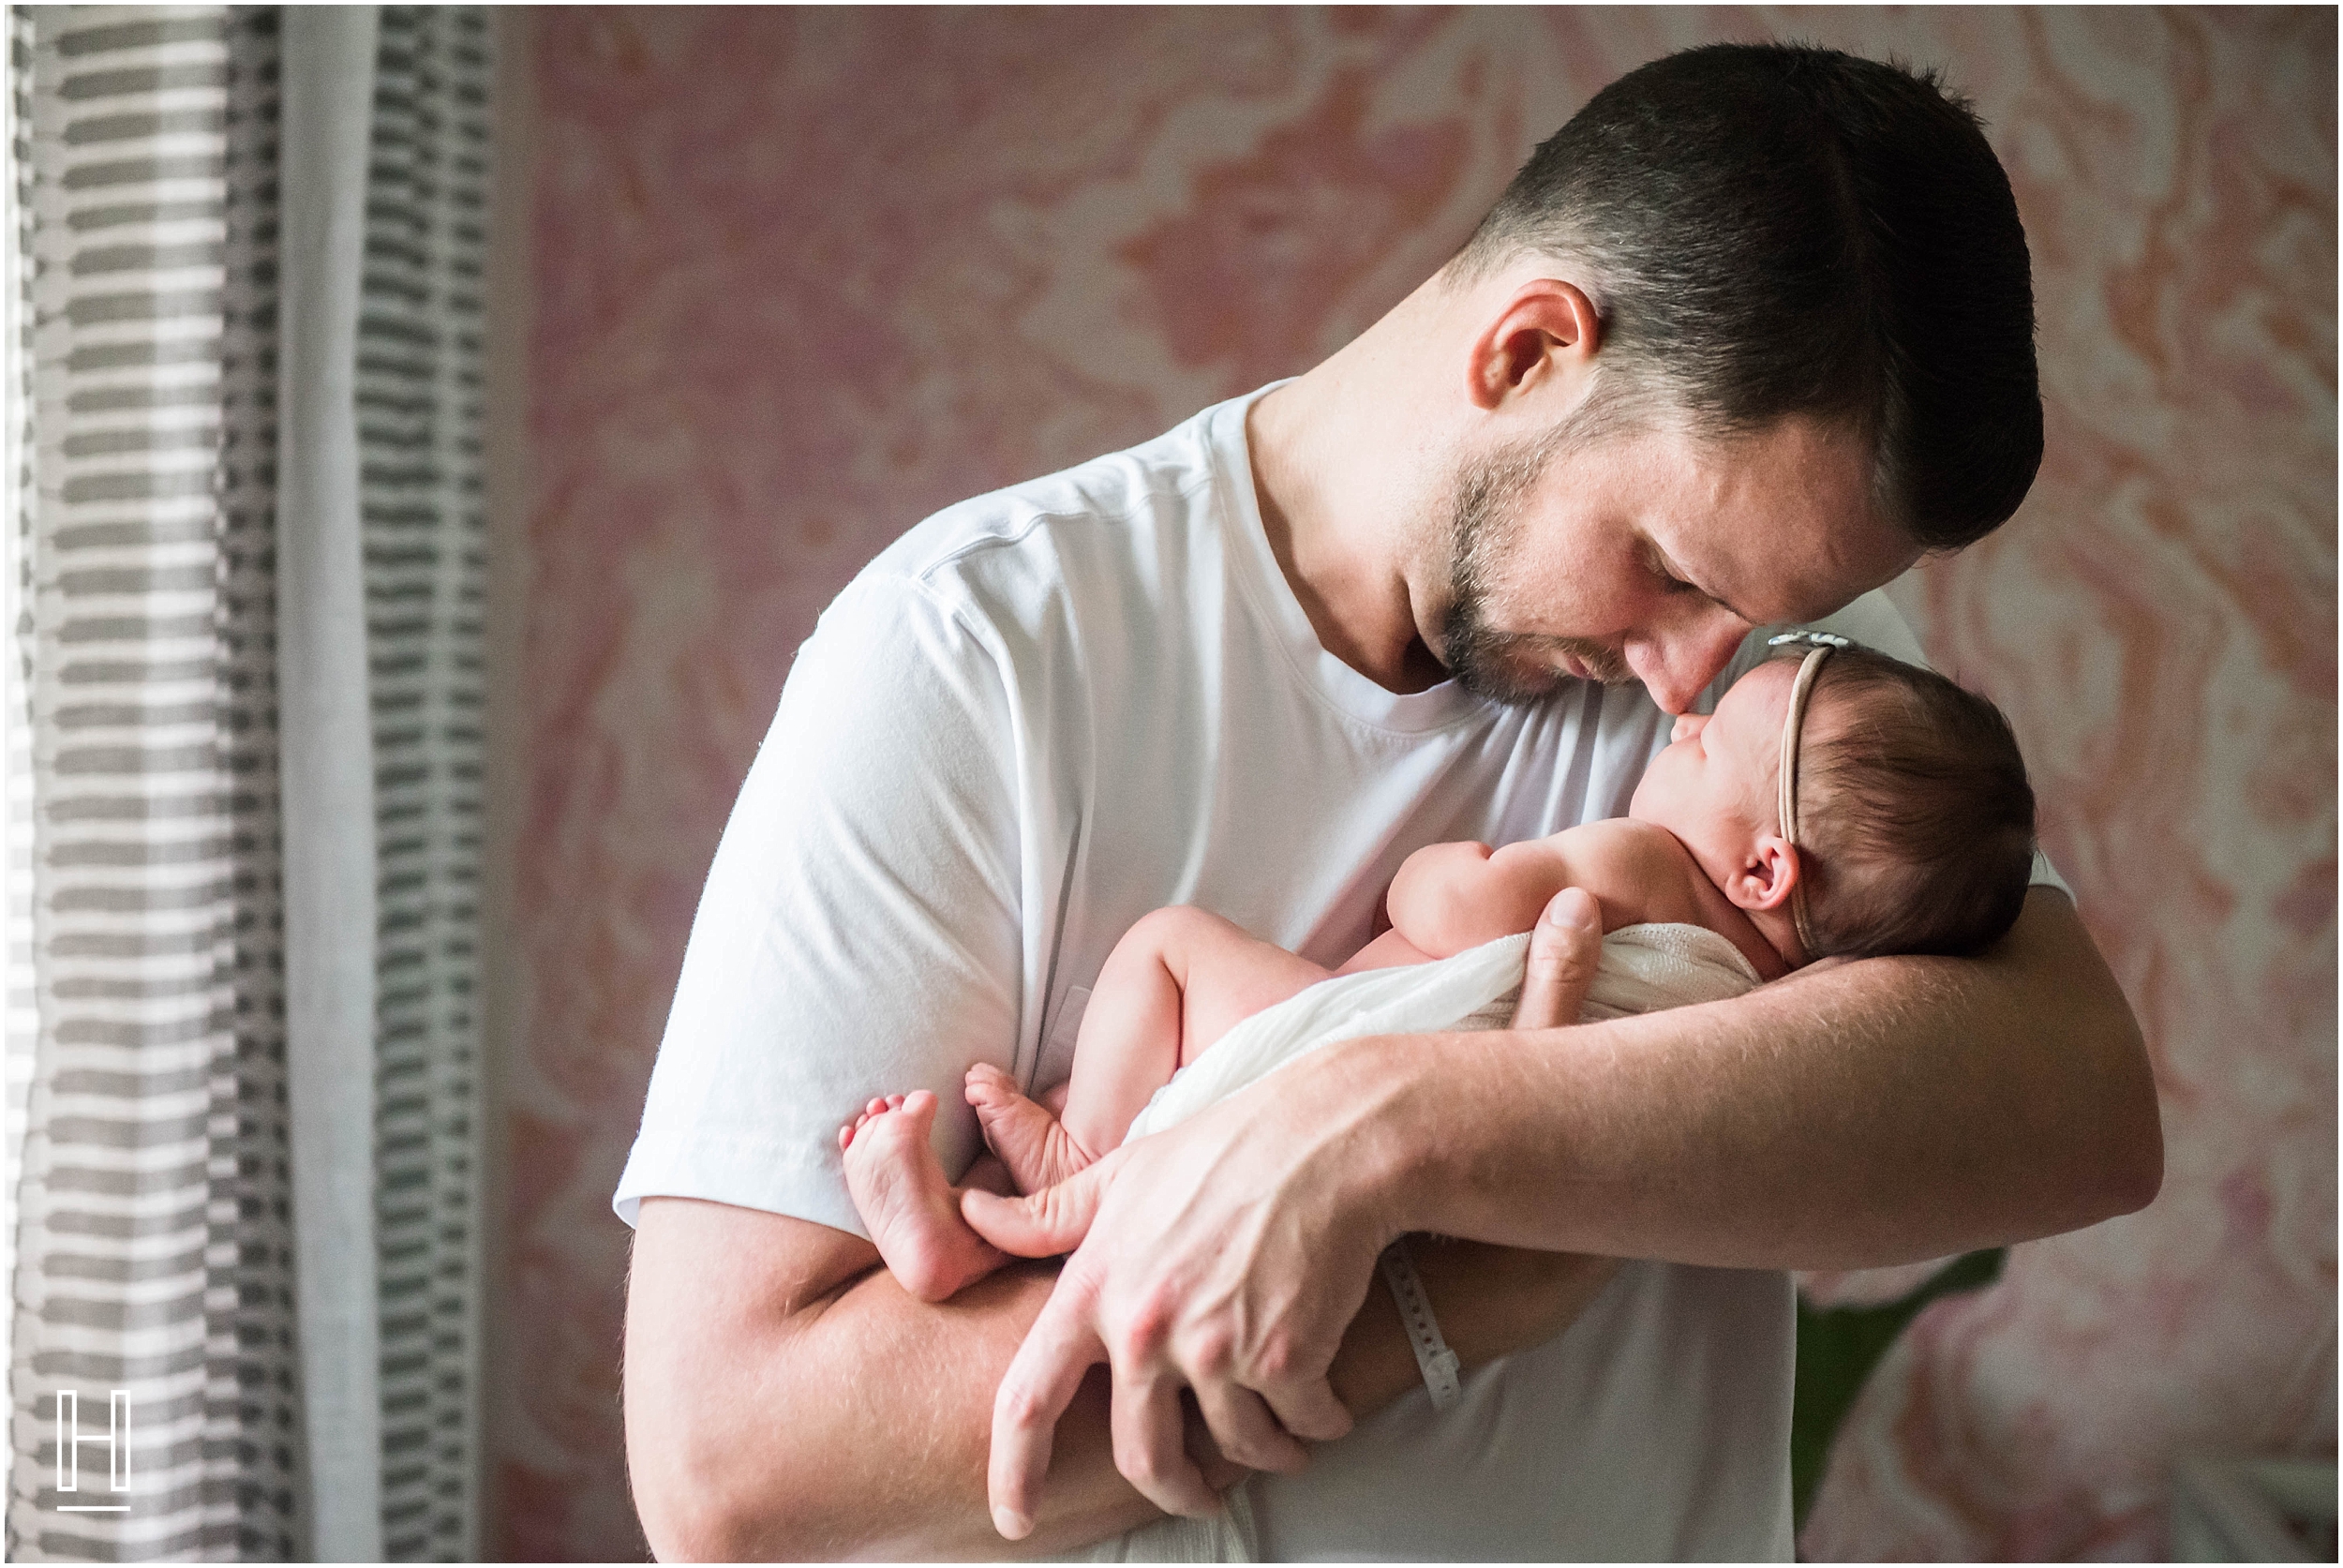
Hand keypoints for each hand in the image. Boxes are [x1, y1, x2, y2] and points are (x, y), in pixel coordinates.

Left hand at [964, 887, 1604, 1538]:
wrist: (1329, 1139)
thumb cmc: (1225, 1150)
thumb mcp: (1122, 1175)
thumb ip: (1047, 1215)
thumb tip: (974, 1213)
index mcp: (1094, 1287)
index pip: (1027, 1400)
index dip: (1014, 1473)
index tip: (1014, 1518)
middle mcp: (1145, 1326)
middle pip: (1142, 1456)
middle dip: (1175, 1490)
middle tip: (1198, 1493)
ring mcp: (1216, 1347)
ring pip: (1232, 1448)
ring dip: (1262, 1454)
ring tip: (1280, 1438)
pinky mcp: (1286, 1357)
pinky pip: (1299, 1426)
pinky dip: (1315, 1427)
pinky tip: (1325, 1405)